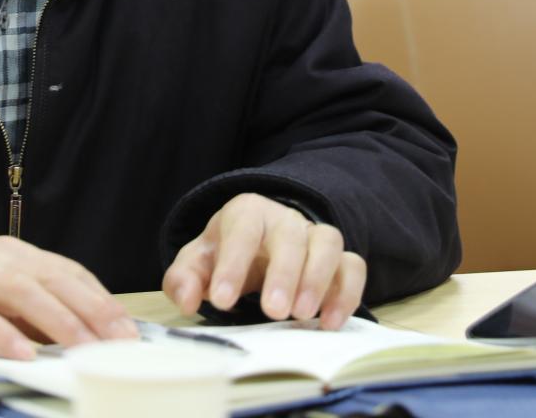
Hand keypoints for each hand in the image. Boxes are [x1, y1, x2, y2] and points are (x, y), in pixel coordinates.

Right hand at [0, 235, 137, 360]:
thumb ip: (29, 307)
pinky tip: (25, 355)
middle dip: (94, 311)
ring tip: (86, 349)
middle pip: (55, 281)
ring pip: (25, 294)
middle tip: (122, 342)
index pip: (69, 272)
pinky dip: (4, 335)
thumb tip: (77, 333)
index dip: (101, 299)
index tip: (128, 329)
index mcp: (14, 255)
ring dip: (60, 321)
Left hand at [162, 193, 366, 329]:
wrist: (256, 246)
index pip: (241, 230)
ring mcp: (314, 236)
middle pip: (290, 236)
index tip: (221, 301)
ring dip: (318, 280)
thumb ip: (183, 279)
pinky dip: (346, 293)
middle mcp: (284, 219)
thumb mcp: (196, 263)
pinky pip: (352, 266)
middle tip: (272, 311)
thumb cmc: (225, 255)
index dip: (232, 264)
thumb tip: (187, 300)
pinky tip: (329, 322)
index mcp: (245, 213)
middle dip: (283, 274)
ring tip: (301, 315)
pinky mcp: (338, 258)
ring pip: (327, 244)